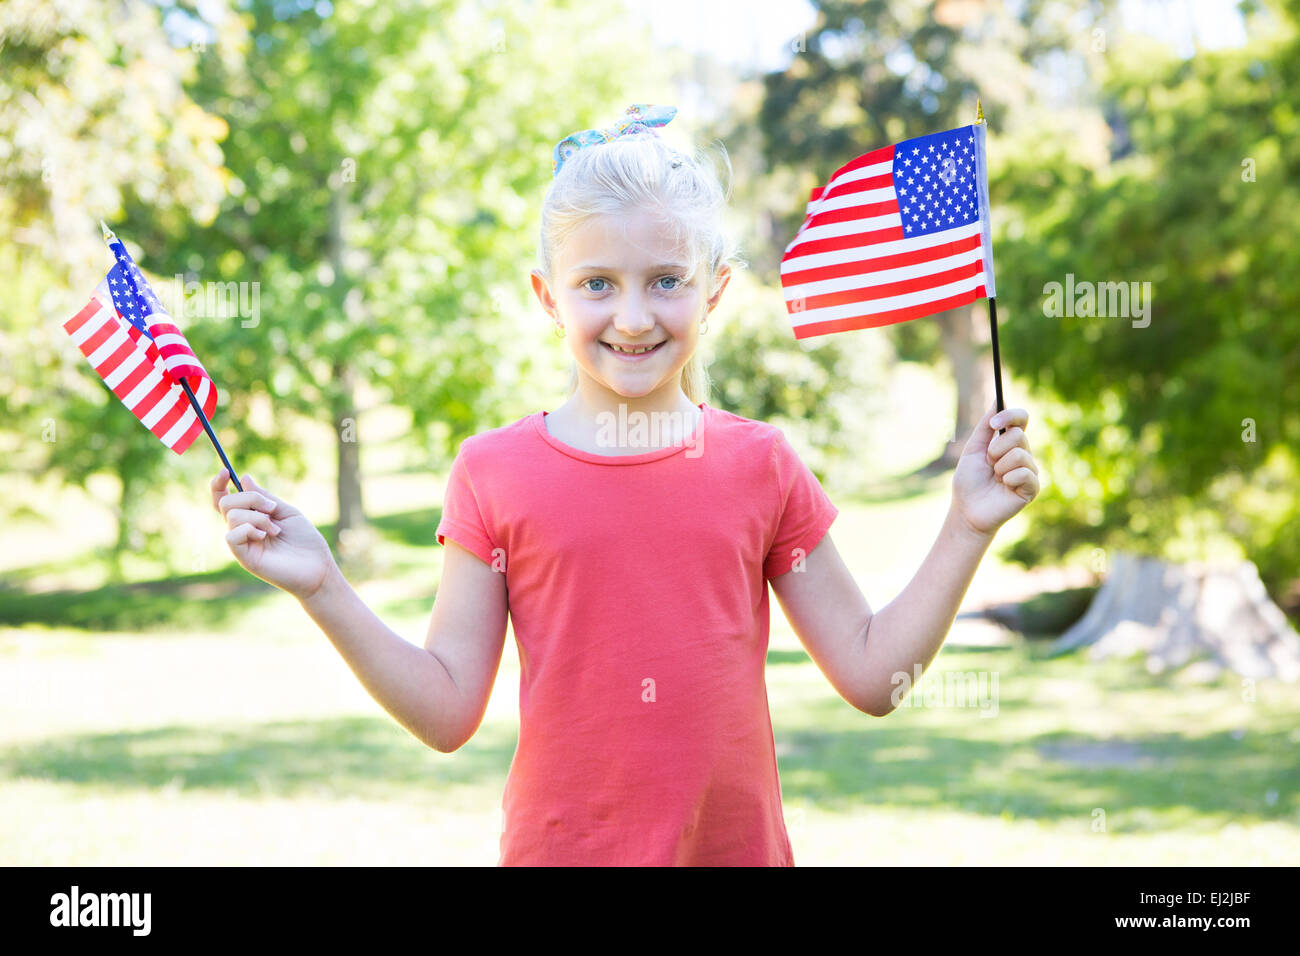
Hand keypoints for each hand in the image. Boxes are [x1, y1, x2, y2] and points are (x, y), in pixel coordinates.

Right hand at [211, 468, 336, 600]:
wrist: (317, 566)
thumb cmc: (305, 540)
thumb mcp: (286, 511)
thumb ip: (265, 497)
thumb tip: (244, 478)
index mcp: (251, 517)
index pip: (224, 499)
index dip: (218, 484)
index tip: (225, 470)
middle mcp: (242, 530)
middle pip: (226, 503)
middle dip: (249, 498)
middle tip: (272, 508)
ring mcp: (242, 543)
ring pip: (232, 516)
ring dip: (258, 517)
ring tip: (276, 530)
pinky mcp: (244, 557)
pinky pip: (232, 536)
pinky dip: (250, 530)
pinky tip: (266, 537)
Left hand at [951, 404, 1040, 537]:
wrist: (967, 509)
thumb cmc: (969, 481)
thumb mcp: (974, 449)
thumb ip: (986, 426)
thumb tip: (997, 399)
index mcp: (1010, 442)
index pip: (1021, 418)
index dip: (1010, 415)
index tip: (994, 423)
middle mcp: (1023, 453)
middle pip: (1019, 435)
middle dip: (996, 449)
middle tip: (989, 464)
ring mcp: (1029, 470)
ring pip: (1020, 454)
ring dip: (999, 467)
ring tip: (995, 478)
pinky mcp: (1033, 487)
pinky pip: (1024, 473)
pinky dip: (1008, 479)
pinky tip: (1004, 487)